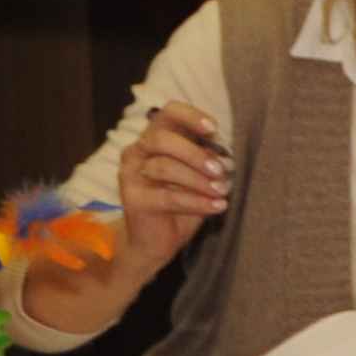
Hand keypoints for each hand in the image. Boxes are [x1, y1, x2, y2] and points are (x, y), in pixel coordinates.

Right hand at [114, 103, 234, 263]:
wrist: (156, 242)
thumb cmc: (181, 203)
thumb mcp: (198, 177)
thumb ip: (207, 161)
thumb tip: (224, 155)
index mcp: (155, 138)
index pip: (168, 113)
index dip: (191, 116)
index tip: (214, 128)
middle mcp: (137, 151)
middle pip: (162, 139)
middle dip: (195, 153)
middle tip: (221, 170)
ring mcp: (131, 175)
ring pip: (164, 167)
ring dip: (199, 180)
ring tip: (222, 191)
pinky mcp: (132, 199)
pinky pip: (167, 197)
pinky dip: (197, 202)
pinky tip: (217, 206)